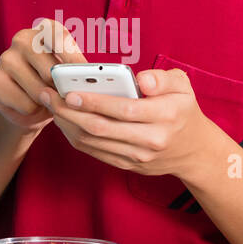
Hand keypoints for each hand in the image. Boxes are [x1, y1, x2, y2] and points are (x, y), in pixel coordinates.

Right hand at [0, 19, 85, 131]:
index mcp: (44, 30)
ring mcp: (6, 58)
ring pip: (38, 91)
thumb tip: (85, 78)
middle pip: (50, 69)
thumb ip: (75, 71)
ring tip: (47, 100)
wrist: (28, 106)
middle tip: (67, 97)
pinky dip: (32, 111)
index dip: (72, 56)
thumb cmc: (54, 85)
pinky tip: (29, 104)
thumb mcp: (68, 73)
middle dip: (62, 89)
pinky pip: (25, 104)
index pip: (58, 36)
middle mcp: (23, 39)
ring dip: (48, 103)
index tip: (84, 73)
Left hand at [37, 67, 213, 178]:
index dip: (94, 102)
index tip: (70, 91)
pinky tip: (64, 121)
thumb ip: (162, 78)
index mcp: (165, 116)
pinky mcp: (127, 165)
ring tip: (51, 106)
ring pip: (93, 142)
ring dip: (67, 125)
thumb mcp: (183, 86)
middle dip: (70, 112)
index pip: (123, 109)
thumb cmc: (183, 110)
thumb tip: (141, 79)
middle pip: (101, 127)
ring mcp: (137, 157)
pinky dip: (75, 137)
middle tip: (49, 96)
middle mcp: (150, 140)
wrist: (194, 151)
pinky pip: (95, 152)